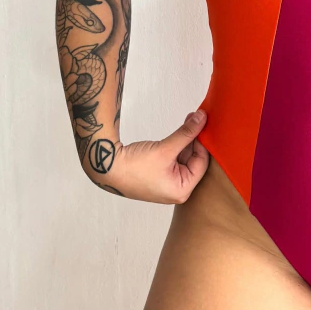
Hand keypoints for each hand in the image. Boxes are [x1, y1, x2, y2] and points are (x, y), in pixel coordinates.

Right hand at [87, 109, 210, 203]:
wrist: (106, 167)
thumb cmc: (133, 166)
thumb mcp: (165, 149)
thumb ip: (186, 133)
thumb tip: (202, 119)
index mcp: (181, 191)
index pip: (201, 164)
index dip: (203, 143)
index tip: (204, 123)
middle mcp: (176, 190)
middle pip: (194, 160)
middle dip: (194, 140)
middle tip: (197, 118)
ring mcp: (167, 183)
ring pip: (184, 158)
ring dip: (185, 140)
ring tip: (189, 120)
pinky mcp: (159, 175)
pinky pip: (173, 159)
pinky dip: (176, 145)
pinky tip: (179, 131)